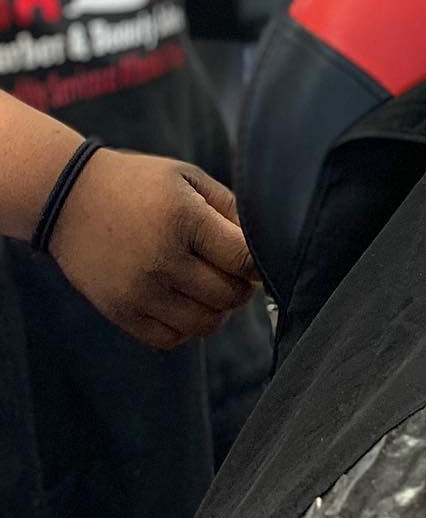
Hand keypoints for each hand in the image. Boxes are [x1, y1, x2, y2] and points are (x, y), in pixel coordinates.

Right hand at [48, 150, 259, 349]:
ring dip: (217, 309)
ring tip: (209, 285)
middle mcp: (162, 260)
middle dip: (242, 285)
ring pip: (205, 323)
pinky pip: (170, 338)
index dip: (259, 263)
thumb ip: (231, 209)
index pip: (244, 260)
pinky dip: (186, 326)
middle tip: (233, 270)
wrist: (70, 199)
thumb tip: (264, 244)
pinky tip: (183, 300)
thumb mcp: (189, 179)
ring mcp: (139, 291)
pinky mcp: (120, 312)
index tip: (256, 259)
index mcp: (185, 220)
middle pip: (229, 295)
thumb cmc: (139, 183)